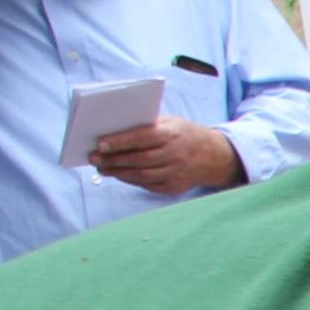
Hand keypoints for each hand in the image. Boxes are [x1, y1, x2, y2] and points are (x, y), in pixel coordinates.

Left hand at [90, 114, 243, 193]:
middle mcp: (175, 155)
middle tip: (94, 158)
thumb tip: (115, 129)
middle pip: (138, 159)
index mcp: (171, 134)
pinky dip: (131, 180)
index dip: (119, 142)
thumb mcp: (170, 122)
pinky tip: (120, 175)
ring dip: (119, 172)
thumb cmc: (184, 134)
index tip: (100, 144)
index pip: (141, 138)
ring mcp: (176, 173)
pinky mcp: (175, 187)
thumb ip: (147, 125)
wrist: (214, 156)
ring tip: (103, 168)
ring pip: (141, 175)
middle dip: (113, 159)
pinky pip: (148, 185)